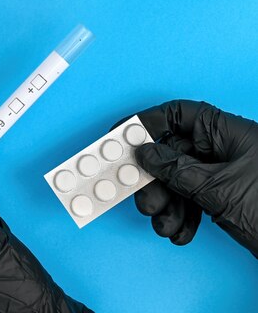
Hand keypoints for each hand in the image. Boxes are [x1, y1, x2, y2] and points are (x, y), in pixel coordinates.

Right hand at [121, 100, 257, 256]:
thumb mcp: (217, 188)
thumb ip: (176, 169)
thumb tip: (145, 154)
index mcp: (227, 132)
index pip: (178, 115)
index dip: (146, 123)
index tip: (120, 137)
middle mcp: (223, 149)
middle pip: (171, 153)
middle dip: (154, 180)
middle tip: (144, 199)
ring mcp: (222, 174)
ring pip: (177, 180)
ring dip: (165, 205)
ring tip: (164, 224)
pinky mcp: (222, 196)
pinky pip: (190, 199)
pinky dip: (180, 216)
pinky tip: (180, 232)